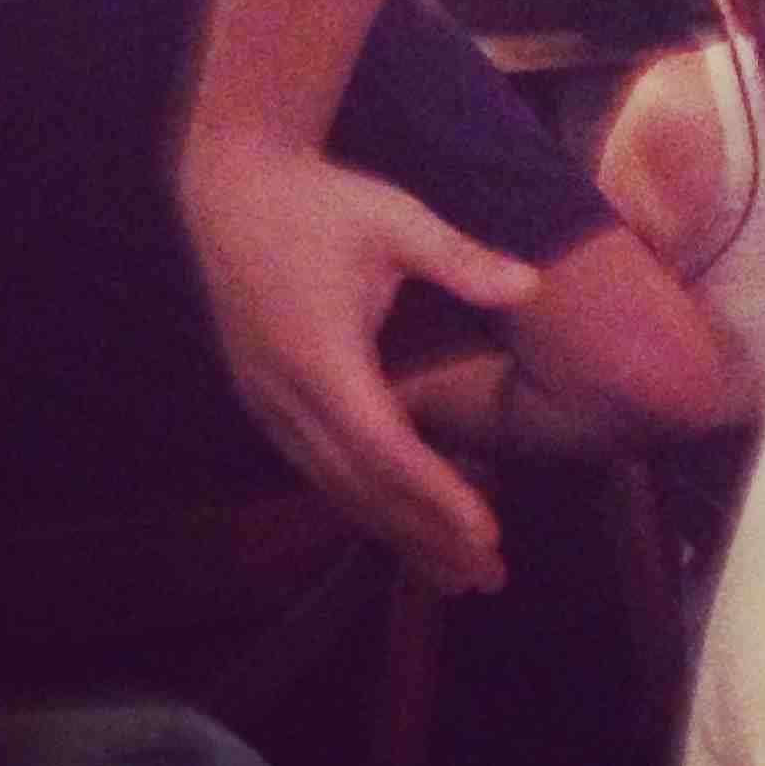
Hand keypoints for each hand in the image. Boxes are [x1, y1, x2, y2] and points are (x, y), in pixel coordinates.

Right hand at [177, 127, 538, 591]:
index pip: (387, 450)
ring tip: (452, 573)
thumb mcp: (397, 220)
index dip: (436, 498)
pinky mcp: (264, 396)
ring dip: (394, 531)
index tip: (485, 535)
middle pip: (360, 489)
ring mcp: (268, 401)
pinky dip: (361, 499)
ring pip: (334, 487)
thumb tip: (531, 285)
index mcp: (322, 359)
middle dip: (424, 538)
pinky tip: (398, 521)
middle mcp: (287, 395)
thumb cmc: (322, 200)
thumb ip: (462, 259)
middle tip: (487, 579)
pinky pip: (316, 466)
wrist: (233, 186)